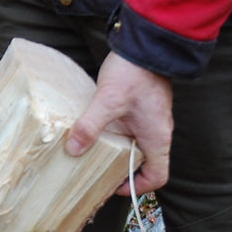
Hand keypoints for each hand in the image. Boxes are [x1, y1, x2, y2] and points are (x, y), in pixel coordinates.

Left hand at [64, 51, 172, 195]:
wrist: (146, 44)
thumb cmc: (134, 73)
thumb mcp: (108, 101)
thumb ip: (90, 126)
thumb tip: (74, 149)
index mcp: (156, 138)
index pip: (158, 176)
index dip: (137, 186)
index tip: (114, 184)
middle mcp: (158, 132)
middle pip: (145, 165)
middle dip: (122, 172)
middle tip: (97, 172)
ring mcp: (151, 120)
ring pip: (137, 148)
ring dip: (118, 154)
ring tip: (93, 153)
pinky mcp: (143, 109)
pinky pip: (132, 132)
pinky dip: (117, 137)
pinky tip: (97, 130)